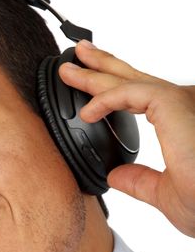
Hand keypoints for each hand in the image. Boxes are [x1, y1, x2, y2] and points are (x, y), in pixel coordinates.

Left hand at [59, 40, 194, 236]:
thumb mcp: (165, 193)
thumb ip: (140, 182)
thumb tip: (115, 176)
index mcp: (181, 123)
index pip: (142, 98)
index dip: (114, 90)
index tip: (89, 88)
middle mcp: (183, 106)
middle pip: (134, 80)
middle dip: (102, 68)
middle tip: (75, 58)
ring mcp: (179, 103)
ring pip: (128, 82)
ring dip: (95, 76)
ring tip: (68, 70)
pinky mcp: (172, 104)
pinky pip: (129, 93)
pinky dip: (104, 99)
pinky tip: (86, 112)